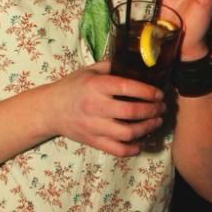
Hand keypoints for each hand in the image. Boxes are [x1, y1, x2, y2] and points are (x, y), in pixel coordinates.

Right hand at [44, 61, 165, 156]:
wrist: (49, 109)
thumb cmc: (72, 87)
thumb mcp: (88, 70)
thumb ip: (110, 66)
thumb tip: (135, 62)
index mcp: (96, 86)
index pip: (127, 88)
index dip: (147, 91)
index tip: (159, 93)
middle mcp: (96, 106)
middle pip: (131, 112)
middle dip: (152, 110)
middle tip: (162, 108)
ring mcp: (94, 126)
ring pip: (127, 133)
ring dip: (147, 128)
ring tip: (156, 122)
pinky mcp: (92, 141)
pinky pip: (116, 149)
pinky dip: (132, 148)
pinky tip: (140, 143)